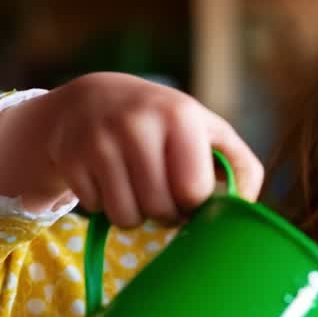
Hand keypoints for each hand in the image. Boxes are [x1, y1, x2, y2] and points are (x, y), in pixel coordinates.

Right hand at [38, 72, 263, 226]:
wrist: (93, 99)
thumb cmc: (165, 124)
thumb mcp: (206, 130)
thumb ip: (239, 165)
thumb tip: (246, 210)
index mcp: (180, 116)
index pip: (194, 191)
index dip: (195, 203)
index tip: (191, 193)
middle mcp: (137, 124)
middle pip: (160, 209)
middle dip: (166, 213)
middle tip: (163, 195)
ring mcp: (99, 140)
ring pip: (127, 217)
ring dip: (136, 215)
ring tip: (139, 190)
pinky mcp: (71, 158)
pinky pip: (97, 210)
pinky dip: (106, 205)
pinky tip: (110, 180)